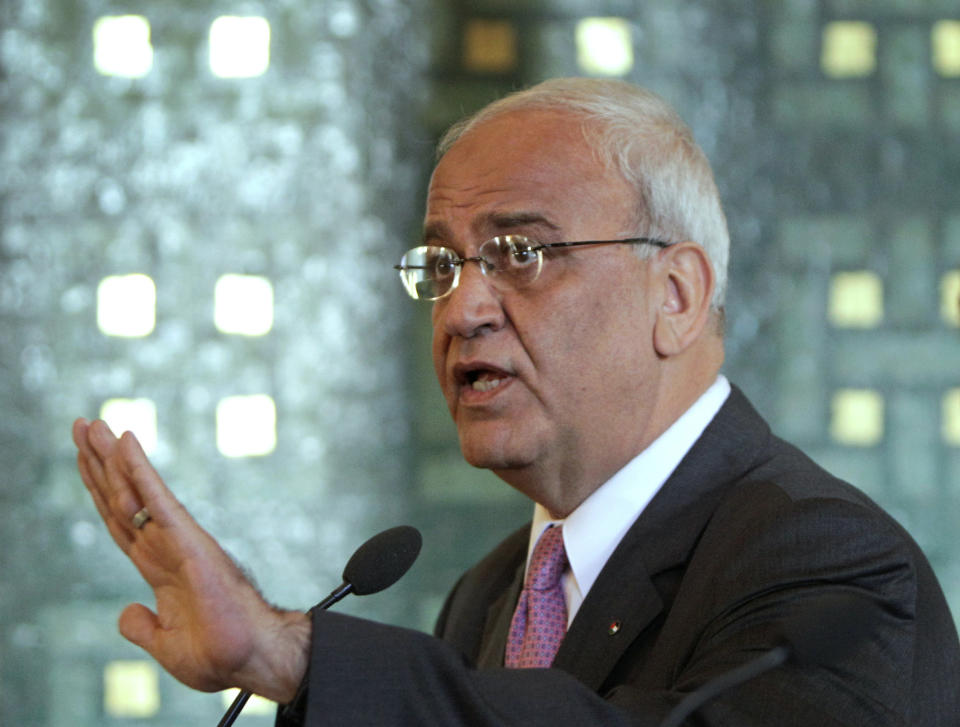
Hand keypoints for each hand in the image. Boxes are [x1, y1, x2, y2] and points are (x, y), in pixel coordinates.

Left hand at [72, 418, 309, 702]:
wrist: (248, 656)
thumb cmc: (219, 654)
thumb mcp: (165, 644)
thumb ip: (141, 626)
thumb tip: (125, 611)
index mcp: (160, 569)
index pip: (121, 522)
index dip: (100, 491)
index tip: (85, 460)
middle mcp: (166, 547)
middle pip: (121, 498)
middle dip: (98, 462)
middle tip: (81, 424)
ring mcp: (176, 539)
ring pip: (134, 491)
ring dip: (110, 456)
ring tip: (89, 424)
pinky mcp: (187, 540)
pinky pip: (156, 499)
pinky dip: (139, 470)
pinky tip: (125, 443)